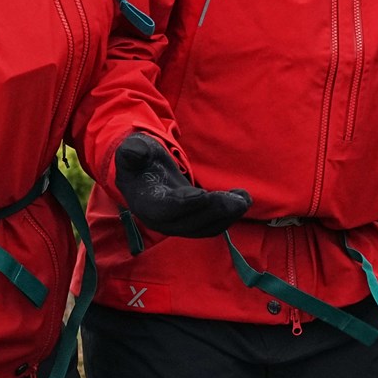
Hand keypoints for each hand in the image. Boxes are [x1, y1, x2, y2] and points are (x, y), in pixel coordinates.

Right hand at [114, 132, 250, 236]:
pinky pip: (211, 225)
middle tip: (239, 199)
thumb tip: (133, 152)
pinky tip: (240, 200)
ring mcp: (177, 224)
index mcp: (145, 204)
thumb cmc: (138, 159)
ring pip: (205, 227)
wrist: (142, 172)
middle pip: (192, 223)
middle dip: (217, 211)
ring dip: (227, 216)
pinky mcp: (191, 222)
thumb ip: (133, 151)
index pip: (169, 209)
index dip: (189, 204)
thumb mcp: (132, 150)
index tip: (207, 195)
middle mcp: (161, 221)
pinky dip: (227, 216)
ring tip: (244, 199)